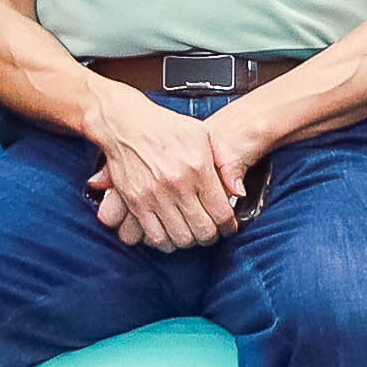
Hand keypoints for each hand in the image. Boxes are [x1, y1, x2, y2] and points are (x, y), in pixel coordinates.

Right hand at [87, 89, 248, 248]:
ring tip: (192, 232)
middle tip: (211, 231)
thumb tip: (239, 192)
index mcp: (199, 167)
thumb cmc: (168, 128)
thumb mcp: (206, 135)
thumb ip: (227, 163)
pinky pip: (154, 237)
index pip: (221, 213)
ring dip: (190, 241)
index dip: (228, 227)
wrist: (127, 125)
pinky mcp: (136, 203)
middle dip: (211, 236)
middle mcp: (178, 185)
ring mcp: (155, 196)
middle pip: (203, 231)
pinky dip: (166, 242)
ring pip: (180, 238)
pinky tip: (171, 234)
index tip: (228, 227)